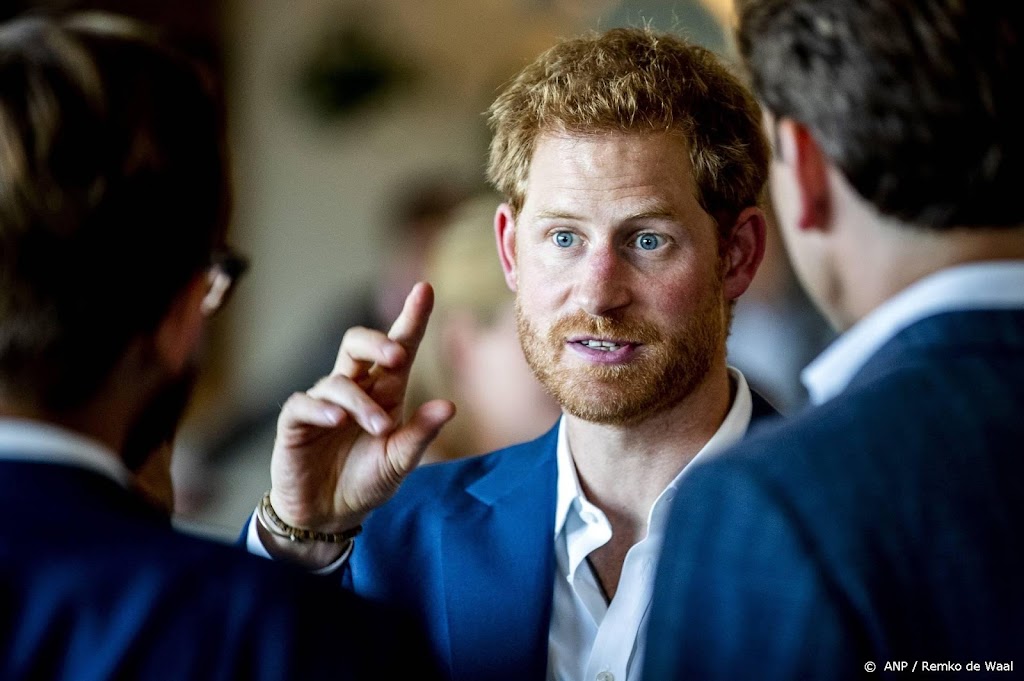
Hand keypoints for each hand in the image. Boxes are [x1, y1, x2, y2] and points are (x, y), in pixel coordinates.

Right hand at [267, 282, 454, 545]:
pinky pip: (304, 403)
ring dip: (361, 403)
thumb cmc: (366, 482)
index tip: (426, 289)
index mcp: (384, 393)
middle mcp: (354, 390)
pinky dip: (322, 409)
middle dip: (376, 341)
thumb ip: (421, 434)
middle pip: (357, 344)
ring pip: (338, 381)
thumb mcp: (400, 461)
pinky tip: (336, 420)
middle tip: (397, 355)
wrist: (328, 516)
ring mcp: (323, 404)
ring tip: (381, 428)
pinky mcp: (296, 423)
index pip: (397, 348)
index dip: (410, 319)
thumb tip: (450, 406)